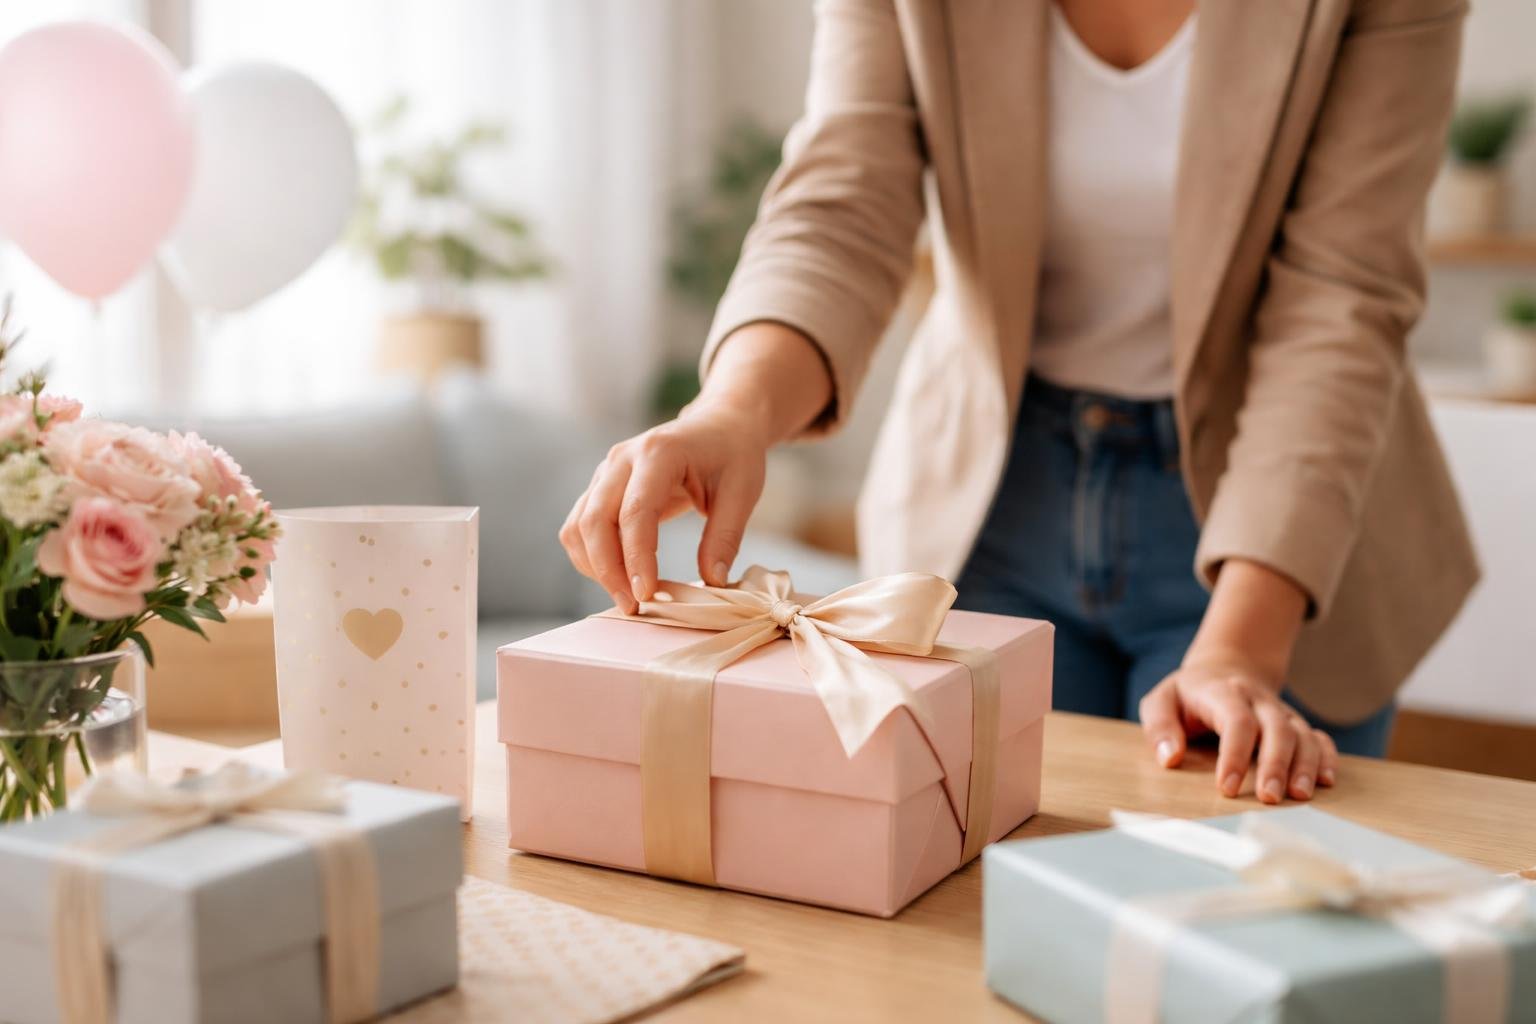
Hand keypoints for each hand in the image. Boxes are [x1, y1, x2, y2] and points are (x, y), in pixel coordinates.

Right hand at [559, 402, 769, 613]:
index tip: (646, 595)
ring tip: (627, 597)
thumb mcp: (742, 493)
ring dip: (595, 567)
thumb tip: (712, 582)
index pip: (635, 511)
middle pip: (594, 521)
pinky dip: (592, 557)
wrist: (719, 424)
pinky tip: (619, 578)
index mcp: (659, 453)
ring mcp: (606, 471)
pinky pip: (581, 526)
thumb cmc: (733, 455)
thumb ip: (725, 537)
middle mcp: (623, 459)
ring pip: (579, 526)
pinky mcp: (601, 486)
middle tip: (633, 606)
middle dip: (608, 570)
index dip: (635, 557)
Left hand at [1138, 658, 1338, 802]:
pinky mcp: (1295, 724)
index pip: (1236, 722)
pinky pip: (1319, 738)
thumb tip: (1169, 758)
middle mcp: (1258, 700)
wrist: (1224, 669)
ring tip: (1300, 796)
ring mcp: (1280, 712)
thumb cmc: (1187, 695)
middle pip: (1277, 729)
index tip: (1228, 788)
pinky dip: (1326, 757)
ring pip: (1302, 735)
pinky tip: (1326, 781)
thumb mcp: (1161, 701)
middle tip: (1269, 798)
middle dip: (1276, 765)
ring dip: (1305, 766)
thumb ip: (1160, 727)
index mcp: (1224, 693)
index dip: (1235, 755)